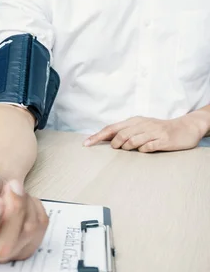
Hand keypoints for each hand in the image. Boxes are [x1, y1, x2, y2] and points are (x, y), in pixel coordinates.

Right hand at [0, 163, 48, 262]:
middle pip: (2, 248)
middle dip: (13, 212)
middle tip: (12, 185)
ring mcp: (6, 253)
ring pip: (25, 235)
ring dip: (24, 203)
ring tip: (12, 187)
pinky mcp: (27, 247)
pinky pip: (40, 228)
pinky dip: (35, 206)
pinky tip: (22, 200)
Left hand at [84, 114, 207, 152]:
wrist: (186, 127)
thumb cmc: (158, 129)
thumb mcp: (141, 127)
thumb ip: (124, 132)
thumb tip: (104, 140)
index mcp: (135, 121)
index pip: (112, 128)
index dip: (97, 136)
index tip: (86, 144)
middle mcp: (143, 124)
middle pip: (121, 135)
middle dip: (115, 144)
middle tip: (116, 149)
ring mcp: (154, 132)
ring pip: (133, 141)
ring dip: (128, 148)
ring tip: (131, 149)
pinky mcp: (164, 140)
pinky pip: (148, 147)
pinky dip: (143, 150)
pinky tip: (146, 150)